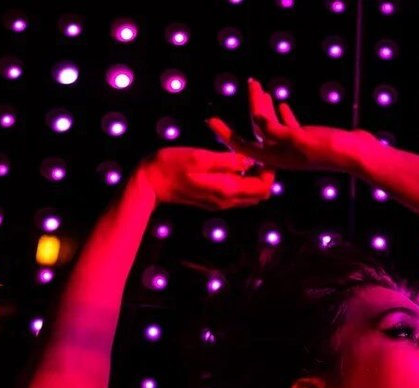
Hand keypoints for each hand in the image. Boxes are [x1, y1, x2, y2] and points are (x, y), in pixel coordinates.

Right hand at [139, 147, 275, 209]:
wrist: (149, 183)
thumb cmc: (171, 165)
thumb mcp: (199, 157)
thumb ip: (226, 161)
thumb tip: (249, 160)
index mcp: (227, 190)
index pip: (263, 189)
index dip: (269, 172)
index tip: (263, 154)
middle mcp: (227, 201)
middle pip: (259, 194)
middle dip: (264, 176)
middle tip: (258, 154)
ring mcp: (220, 203)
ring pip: (249, 196)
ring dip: (253, 179)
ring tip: (246, 157)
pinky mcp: (213, 200)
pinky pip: (237, 195)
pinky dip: (242, 182)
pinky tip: (232, 165)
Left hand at [206, 77, 378, 172]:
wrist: (357, 155)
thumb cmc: (329, 150)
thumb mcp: (300, 138)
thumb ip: (277, 130)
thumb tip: (256, 118)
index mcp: (274, 157)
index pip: (241, 145)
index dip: (224, 133)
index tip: (210, 120)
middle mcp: (280, 154)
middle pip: (256, 130)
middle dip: (251, 106)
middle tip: (249, 83)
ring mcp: (293, 147)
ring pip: (272, 126)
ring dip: (264, 106)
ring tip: (260, 87)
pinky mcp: (307, 140)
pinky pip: (288, 127)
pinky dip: (281, 115)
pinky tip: (280, 103)